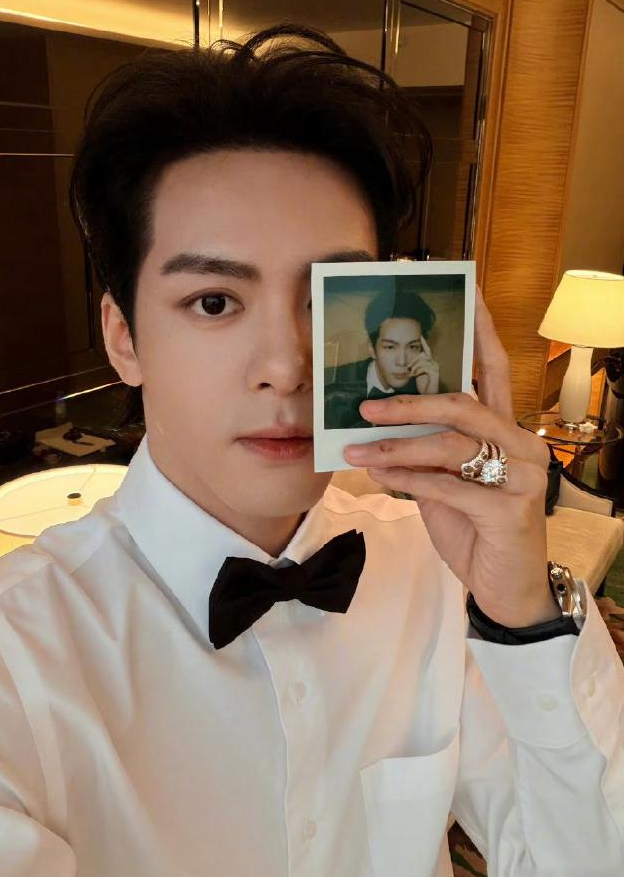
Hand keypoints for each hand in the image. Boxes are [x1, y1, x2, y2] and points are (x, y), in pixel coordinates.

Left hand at [343, 286, 558, 628]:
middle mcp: (521, 443)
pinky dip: (406, 479)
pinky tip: (377, 475)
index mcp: (508, 428)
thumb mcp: (445, 483)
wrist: (506, 586)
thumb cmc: (474, 526)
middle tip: (364, 406)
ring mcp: (521, 475)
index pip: (494, 369)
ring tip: (355, 449)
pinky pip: (446, 486)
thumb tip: (372, 432)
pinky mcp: (508, 509)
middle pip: (462, 403)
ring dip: (394, 447)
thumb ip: (422, 454)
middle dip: (408, 401)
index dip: (480, 329)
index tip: (464, 289)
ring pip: (449, 445)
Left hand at [409, 335, 438, 393]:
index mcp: (429, 362)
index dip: (424, 343)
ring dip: (414, 366)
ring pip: (423, 360)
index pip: (426, 350)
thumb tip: (407, 362)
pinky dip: (417, 370)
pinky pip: (425, 367)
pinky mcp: (435, 373)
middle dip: (414, 359)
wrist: (427, 396)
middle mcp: (434, 363)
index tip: (420, 336)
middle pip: (423, 354)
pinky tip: (414, 375)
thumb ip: (414, 366)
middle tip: (408, 367)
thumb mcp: (416, 373)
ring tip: (411, 373)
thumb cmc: (421, 385)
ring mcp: (435, 368)